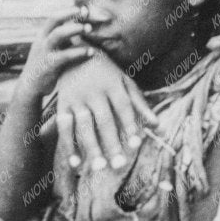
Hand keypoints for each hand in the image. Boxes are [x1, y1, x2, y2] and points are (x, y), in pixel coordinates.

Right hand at [20, 11, 93, 97]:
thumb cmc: (45, 66)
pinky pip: (65, 55)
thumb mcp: (51, 49)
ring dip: (74, 29)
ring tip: (89, 28)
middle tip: (86, 13)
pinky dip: (79, 52)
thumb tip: (80, 28)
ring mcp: (44, 52)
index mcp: (42, 36)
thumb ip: (62, 40)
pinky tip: (91, 52)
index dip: (68, 11)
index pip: (53, 17)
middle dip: (70, 15)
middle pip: (54, 21)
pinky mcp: (49, 65)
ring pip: (58, 35)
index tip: (83, 9)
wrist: (30, 87)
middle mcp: (42, 41)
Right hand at [53, 51, 157, 174]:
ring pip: (83, 126)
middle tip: (120, 165)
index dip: (130, 124)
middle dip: (111, 143)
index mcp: (112, 85)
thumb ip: (140, 104)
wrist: (74, 53)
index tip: (137, 144)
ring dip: (90, 147)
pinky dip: (69, 145)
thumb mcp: (125, 82)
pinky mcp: (62, 106)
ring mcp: (76, 99)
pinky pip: (64, 128)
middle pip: (103, 120)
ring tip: (99, 168)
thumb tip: (157, 126)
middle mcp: (94, 92)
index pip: (123, 106)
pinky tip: (75, 163)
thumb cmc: (106, 72)